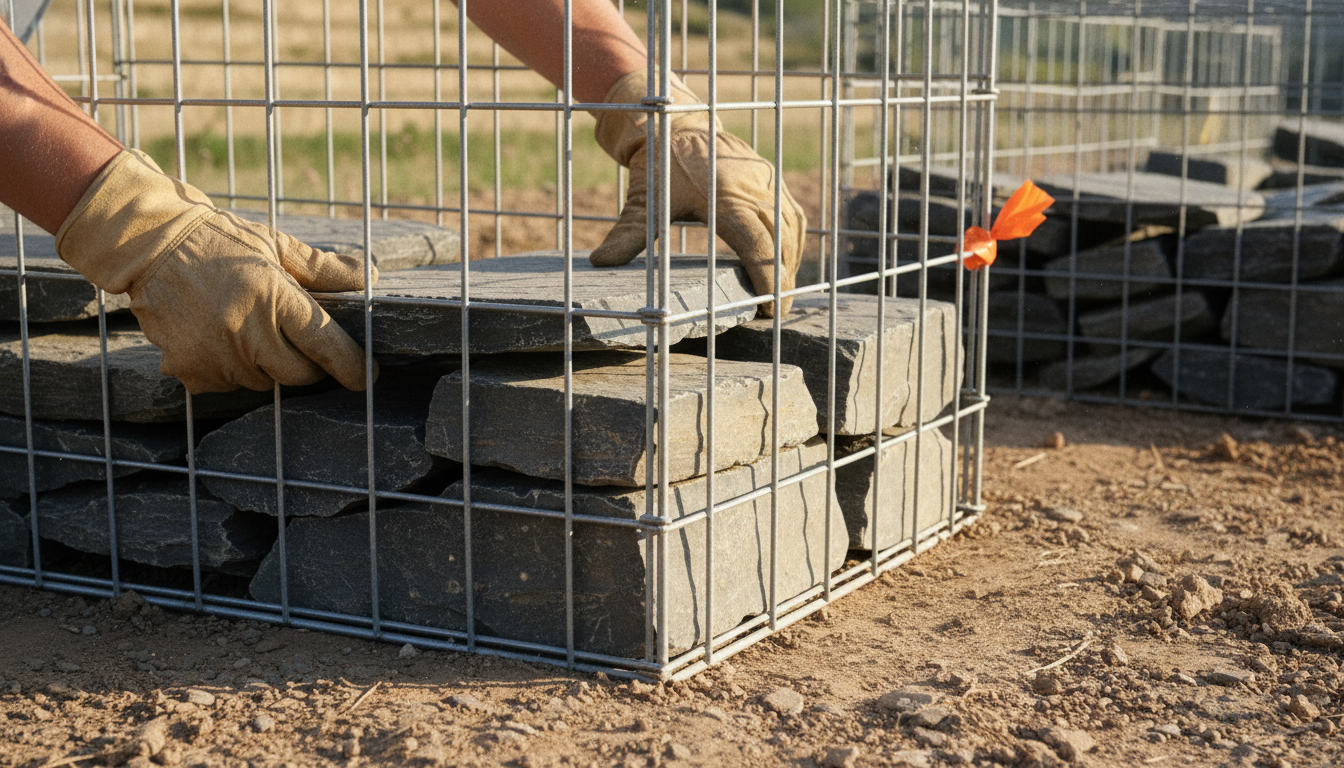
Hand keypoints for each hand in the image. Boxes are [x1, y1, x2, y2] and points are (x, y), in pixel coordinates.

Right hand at [56, 150, 375, 393]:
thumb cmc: (220, 241)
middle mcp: (245, 330)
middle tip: (298, 342)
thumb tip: (368, 276)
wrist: (150, 244)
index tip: (369, 377)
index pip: (325, 344)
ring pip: (262, 382)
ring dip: (265, 366)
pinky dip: (231, 370)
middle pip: (297, 373)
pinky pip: (227, 385)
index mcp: (272, 296)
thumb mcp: (275, 244)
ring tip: (247, 329)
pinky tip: (219, 339)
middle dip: (308, 365)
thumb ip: (323, 269)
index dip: (352, 365)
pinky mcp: (188, 369)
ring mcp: (215, 354)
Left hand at [590, 72, 806, 317]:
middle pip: (781, 241)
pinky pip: (791, 213)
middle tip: (777, 311)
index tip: (769, 308)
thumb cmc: (658, 164)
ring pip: (791, 228)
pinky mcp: (771, 177)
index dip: (768, 279)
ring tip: (781, 291)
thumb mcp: (643, 199)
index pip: (757, 245)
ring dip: (791, 261)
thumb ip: (627, 233)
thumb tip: (600, 262)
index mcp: (724, 196)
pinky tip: (784, 261)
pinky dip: (792, 240)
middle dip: (783, 279)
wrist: (677, 122)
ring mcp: (766, 180)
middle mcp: (752, 187)